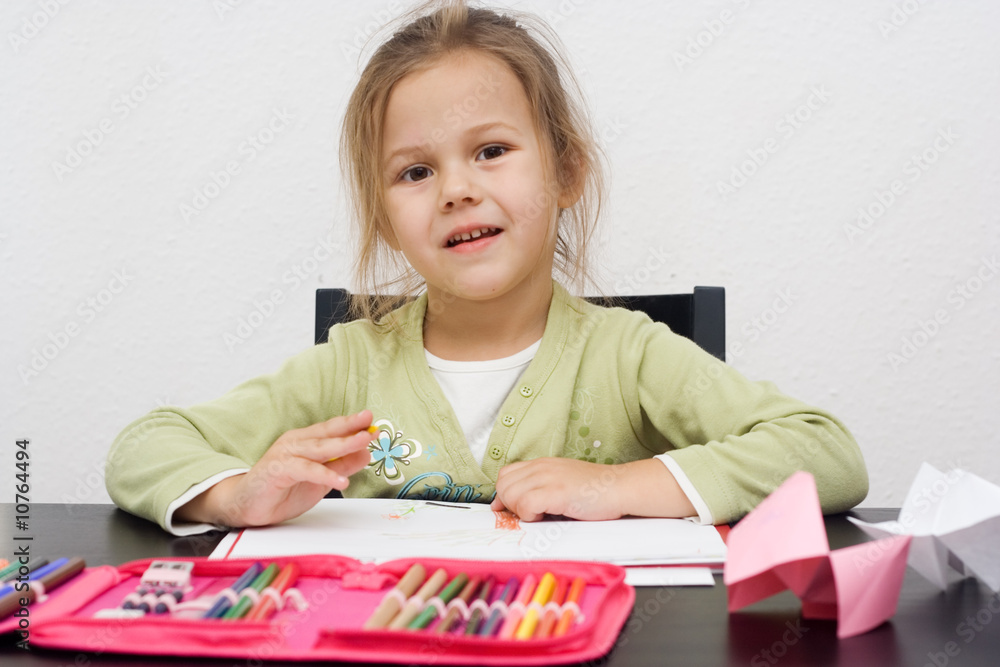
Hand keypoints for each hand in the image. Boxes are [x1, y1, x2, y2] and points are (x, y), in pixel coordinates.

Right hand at [179, 410, 373, 526]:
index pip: (333, 430)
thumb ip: (341, 466)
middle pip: (328, 433)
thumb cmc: (281, 490)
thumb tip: (365, 453)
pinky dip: (324, 474)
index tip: (374, 422)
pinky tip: (341, 481)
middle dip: (352, 429)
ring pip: (319, 448)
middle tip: (373, 427)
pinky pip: (305, 470)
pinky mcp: (277, 470)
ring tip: (364, 443)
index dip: (353, 425)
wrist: (246, 506)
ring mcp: (285, 454)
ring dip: (343, 444)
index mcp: (305, 442)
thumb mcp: (320, 480)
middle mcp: (295, 443)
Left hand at [489, 458, 627, 521]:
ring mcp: (549, 477)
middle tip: (530, 514)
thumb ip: (537, 488)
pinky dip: (531, 516)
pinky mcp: (557, 491)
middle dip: (510, 505)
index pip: (505, 475)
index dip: (504, 494)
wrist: (620, 487)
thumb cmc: (595, 491)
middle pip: (503, 485)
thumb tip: (507, 505)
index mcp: (542, 464)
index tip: (512, 509)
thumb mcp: (560, 482)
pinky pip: (526, 504)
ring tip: (541, 514)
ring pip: (511, 495)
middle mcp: (542, 467)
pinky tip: (547, 516)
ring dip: (521, 511)